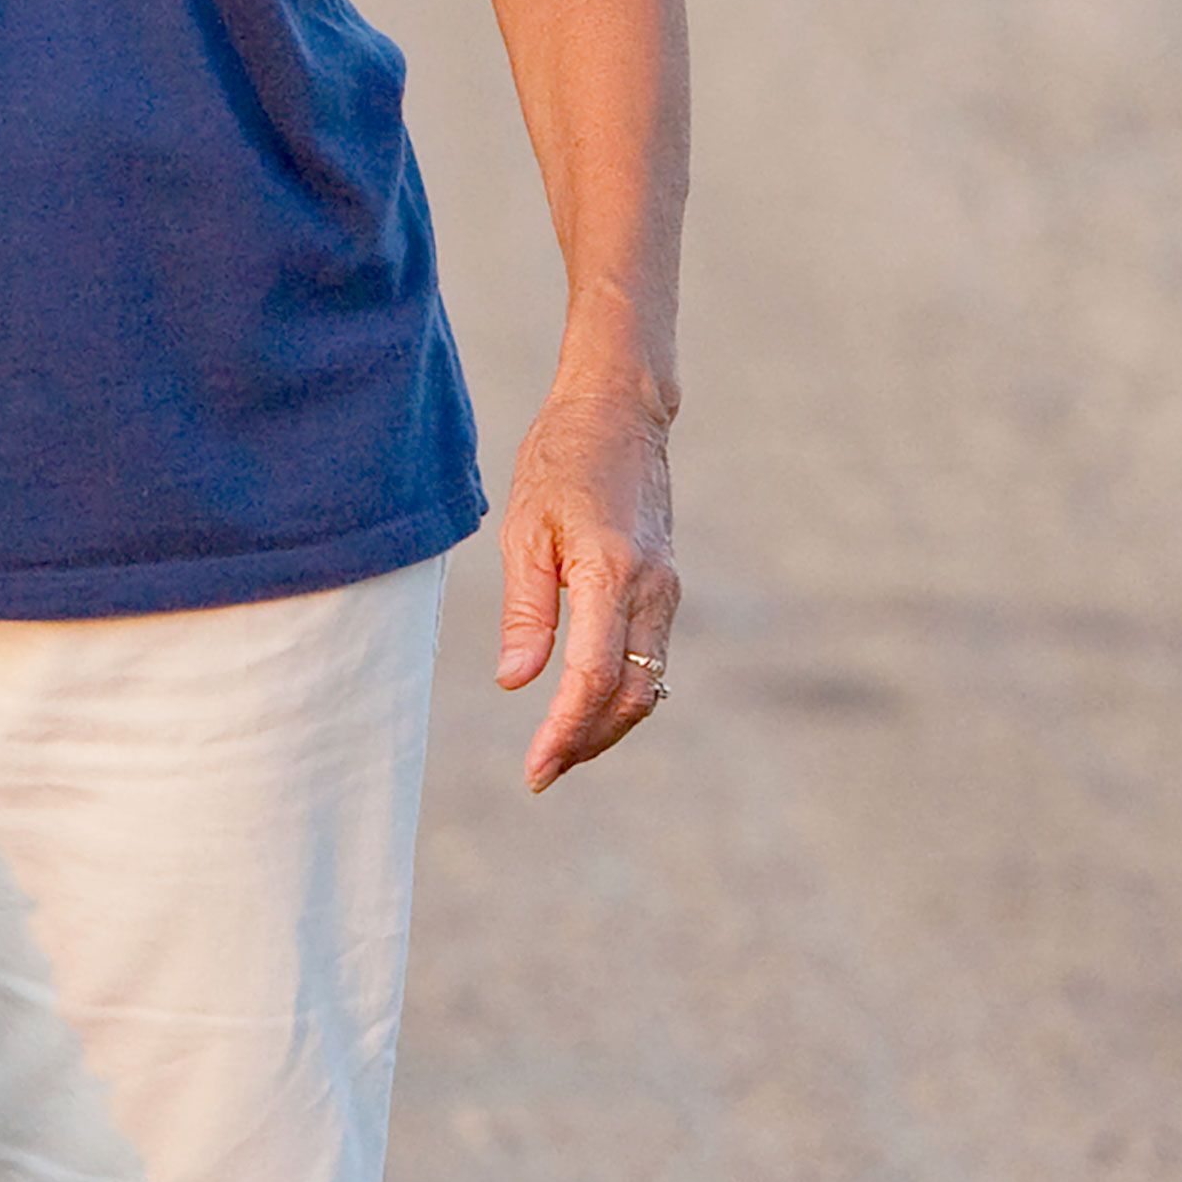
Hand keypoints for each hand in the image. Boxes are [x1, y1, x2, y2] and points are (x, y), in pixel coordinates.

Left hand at [495, 376, 677, 793]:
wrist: (620, 410)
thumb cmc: (561, 459)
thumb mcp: (525, 528)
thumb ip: (525, 609)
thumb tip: (514, 681)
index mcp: (611, 572)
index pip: (594, 677)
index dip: (566, 731)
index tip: (536, 767)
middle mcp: (651, 588)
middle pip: (632, 694)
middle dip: (588, 741)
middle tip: (543, 770)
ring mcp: (667, 588)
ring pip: (650, 682)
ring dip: (608, 724)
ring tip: (560, 749)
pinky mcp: (666, 585)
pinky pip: (652, 655)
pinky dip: (622, 692)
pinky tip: (586, 704)